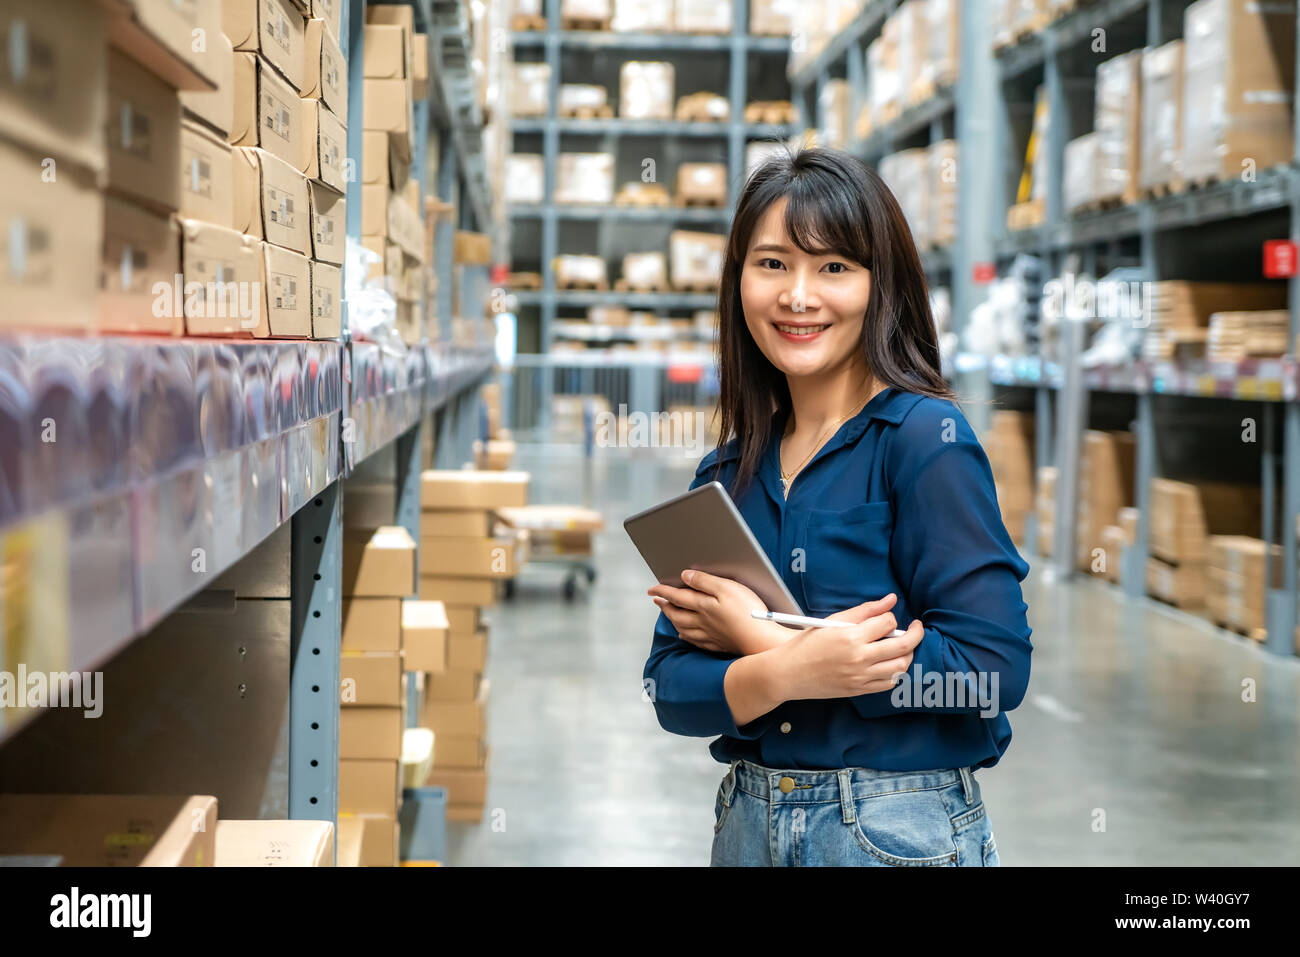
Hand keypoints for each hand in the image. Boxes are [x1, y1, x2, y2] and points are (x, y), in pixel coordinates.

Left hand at [648, 570, 788, 655]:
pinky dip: (686, 636)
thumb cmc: (747, 612)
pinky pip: (695, 641)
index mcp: (703, 606)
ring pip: (683, 628)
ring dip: (673, 620)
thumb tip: (685, 576)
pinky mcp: (720, 644)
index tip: (652, 589)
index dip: (663, 591)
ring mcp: (710, 635)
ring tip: (668, 615)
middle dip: (665, 606)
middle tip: (657, 600)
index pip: (677, 596)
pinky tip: (685, 635)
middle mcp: (702, 622)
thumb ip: (704, 582)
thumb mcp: (726, 588)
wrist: (761, 640)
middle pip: (677, 614)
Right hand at [770, 593, 924, 701]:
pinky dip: (895, 672)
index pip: (887, 623)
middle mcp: (859, 658)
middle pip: (903, 646)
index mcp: (851, 637)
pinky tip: (889, 662)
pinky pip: (889, 683)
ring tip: (901, 646)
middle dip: (915, 634)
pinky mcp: (860, 690)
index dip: (889, 617)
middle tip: (916, 627)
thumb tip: (891, 599)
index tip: (885, 618)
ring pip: (900, 666)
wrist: (789, 673)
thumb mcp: (834, 621)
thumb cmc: (808, 643)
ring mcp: (861, 677)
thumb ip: (865, 610)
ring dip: (907, 654)